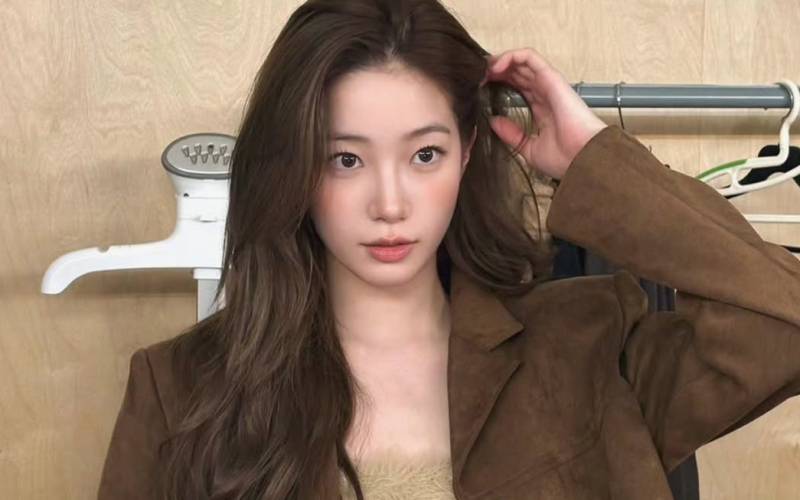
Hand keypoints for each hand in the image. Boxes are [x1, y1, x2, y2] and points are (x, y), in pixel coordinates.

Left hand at [482, 47, 606, 179]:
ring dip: (500, 62)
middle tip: (477, 77)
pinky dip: (510, 57)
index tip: (480, 89)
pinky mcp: (551, 78)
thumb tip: (494, 122)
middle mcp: (545, 94)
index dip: (499, 84)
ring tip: (483, 70)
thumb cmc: (565, 159)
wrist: (583, 160)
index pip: (518, 88)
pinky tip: (495, 67)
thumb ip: (512, 134)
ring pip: (521, 62)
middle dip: (496, 71)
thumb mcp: (528, 148)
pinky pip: (529, 57)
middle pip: (518, 72)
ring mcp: (548, 84)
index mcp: (542, 109)